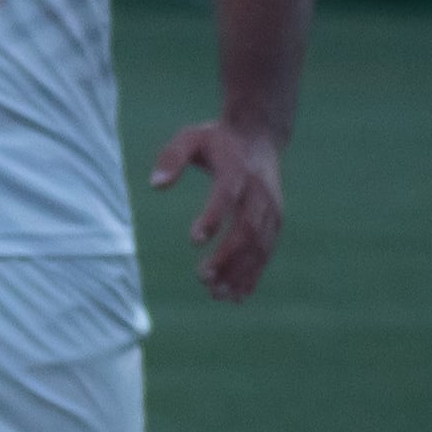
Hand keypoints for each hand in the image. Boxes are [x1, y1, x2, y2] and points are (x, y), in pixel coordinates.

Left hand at [149, 118, 286, 301]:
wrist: (260, 135)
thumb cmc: (217, 139)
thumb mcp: (190, 137)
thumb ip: (171, 157)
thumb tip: (156, 185)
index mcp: (237, 170)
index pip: (226, 196)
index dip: (213, 216)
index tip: (194, 239)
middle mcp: (259, 192)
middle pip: (247, 228)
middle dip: (227, 256)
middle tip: (202, 278)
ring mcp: (271, 208)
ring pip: (259, 245)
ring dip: (240, 272)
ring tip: (217, 295)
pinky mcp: (275, 221)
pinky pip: (266, 251)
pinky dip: (254, 274)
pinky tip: (237, 295)